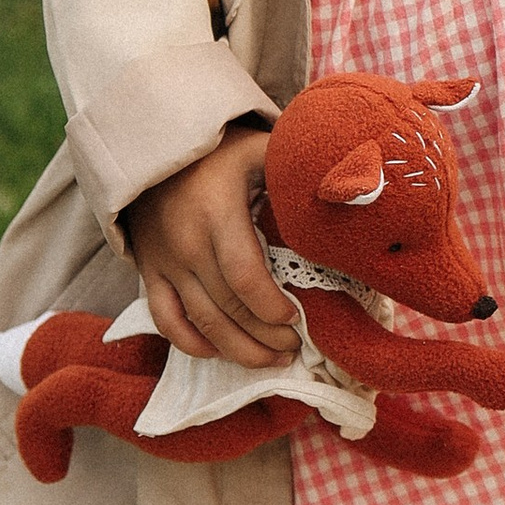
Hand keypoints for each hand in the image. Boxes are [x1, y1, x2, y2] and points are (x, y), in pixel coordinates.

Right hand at [122, 130, 298, 367]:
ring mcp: (163, 261)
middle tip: (297, 346)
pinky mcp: (148, 271)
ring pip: (200, 323)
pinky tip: (222, 351)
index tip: (300, 317)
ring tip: (273, 359)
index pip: (245, 276)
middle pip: (227, 308)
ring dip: (238, 350)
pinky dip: (192, 344)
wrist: (157, 145)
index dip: (272, 306)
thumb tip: (356, 186)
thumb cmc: (223, 150)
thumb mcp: (262, 150)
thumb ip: (299, 170)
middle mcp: (186, 242)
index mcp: (217, 212)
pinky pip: (166, 321)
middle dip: (266, 335)